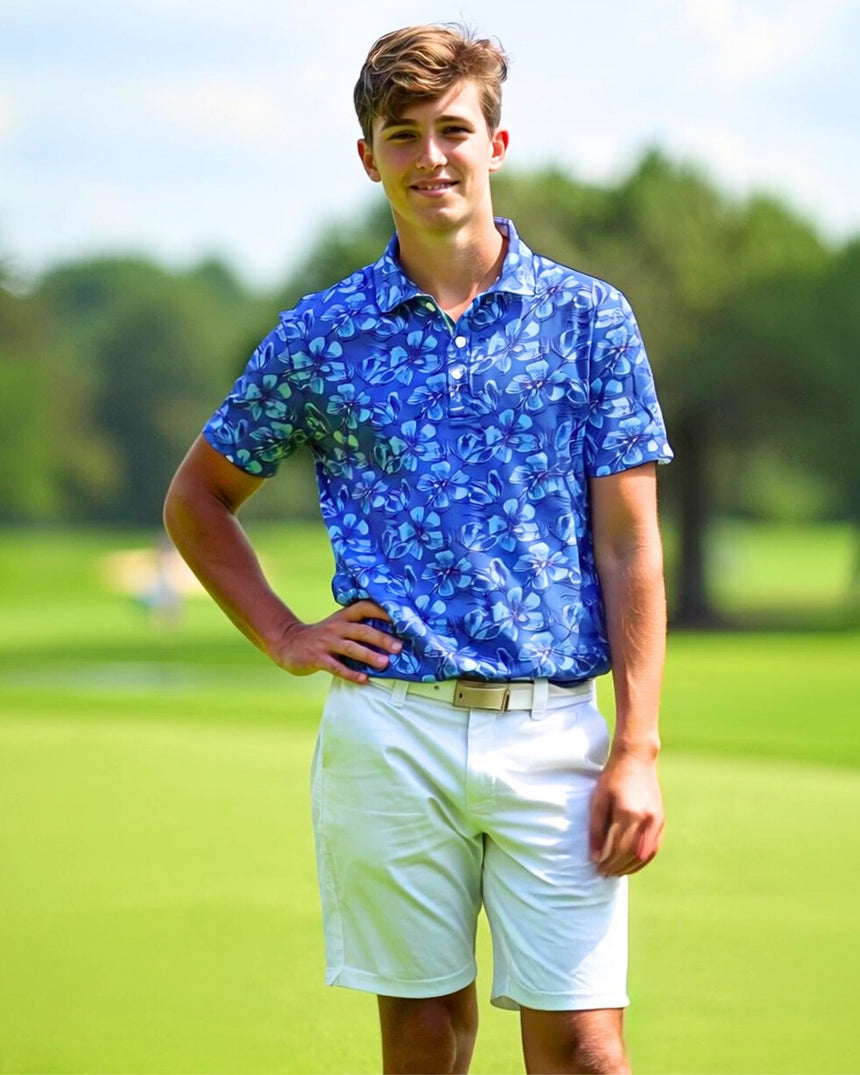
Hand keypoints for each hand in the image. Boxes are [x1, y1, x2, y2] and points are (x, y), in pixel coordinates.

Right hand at [269, 600, 401, 683]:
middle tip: (399, 647)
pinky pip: (337, 667)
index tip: (401, 618)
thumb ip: (358, 628)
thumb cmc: (322, 637)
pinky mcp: (317, 658)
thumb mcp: (338, 626)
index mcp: (343, 617)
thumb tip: (391, 637)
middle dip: (381, 638)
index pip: (364, 608)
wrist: (288, 643)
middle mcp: (336, 627)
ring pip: (351, 648)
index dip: (382, 611)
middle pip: (362, 630)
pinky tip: (364, 679)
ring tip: (385, 663)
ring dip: (369, 656)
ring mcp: (326, 643)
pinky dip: (351, 674)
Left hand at [588, 748, 664, 875]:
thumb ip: (596, 829)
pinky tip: (631, 864)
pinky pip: (654, 847)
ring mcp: (656, 820)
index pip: (617, 848)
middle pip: (630, 854)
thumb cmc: (612, 777)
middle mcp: (645, 819)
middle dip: (616, 867)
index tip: (596, 868)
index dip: (606, 862)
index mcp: (627, 813)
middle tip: (603, 873)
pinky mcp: (661, 820)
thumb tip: (595, 856)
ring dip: (630, 867)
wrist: (636, 759)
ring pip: (644, 855)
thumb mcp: (598, 800)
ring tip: (615, 871)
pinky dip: (643, 860)